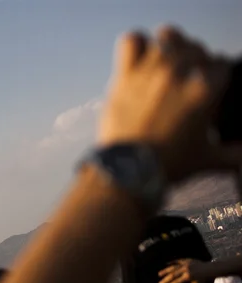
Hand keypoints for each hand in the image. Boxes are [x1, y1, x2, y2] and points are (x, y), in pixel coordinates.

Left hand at [98, 26, 241, 181]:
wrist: (129, 170)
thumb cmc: (168, 165)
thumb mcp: (208, 159)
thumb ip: (234, 155)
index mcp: (204, 90)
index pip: (220, 64)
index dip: (213, 74)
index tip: (204, 85)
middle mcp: (179, 74)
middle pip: (195, 48)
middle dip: (194, 62)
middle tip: (183, 80)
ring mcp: (151, 72)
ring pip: (167, 39)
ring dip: (168, 50)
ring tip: (164, 67)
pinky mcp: (125, 75)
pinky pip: (132, 41)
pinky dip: (136, 45)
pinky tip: (138, 60)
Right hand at [158, 259, 208, 282]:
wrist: (210, 269)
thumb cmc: (203, 279)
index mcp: (188, 276)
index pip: (176, 282)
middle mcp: (185, 269)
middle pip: (172, 275)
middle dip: (165, 280)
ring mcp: (185, 263)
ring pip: (173, 267)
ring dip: (165, 271)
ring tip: (159, 274)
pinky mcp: (186, 260)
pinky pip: (177, 260)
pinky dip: (171, 262)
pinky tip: (166, 264)